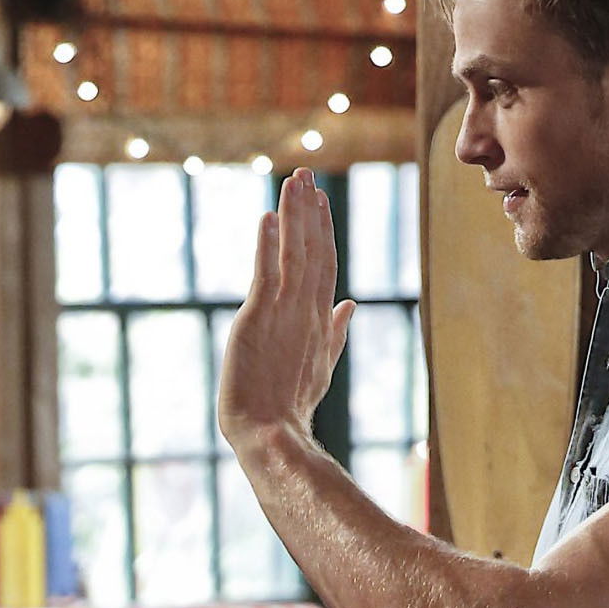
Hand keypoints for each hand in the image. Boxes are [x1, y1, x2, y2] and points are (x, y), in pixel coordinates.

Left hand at [218, 168, 355, 448]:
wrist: (269, 434)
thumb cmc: (289, 405)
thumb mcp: (319, 365)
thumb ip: (335, 331)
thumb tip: (351, 304)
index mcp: (319, 318)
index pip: (324, 263)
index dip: (322, 229)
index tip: (319, 198)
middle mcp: (306, 310)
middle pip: (313, 251)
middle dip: (309, 211)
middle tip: (306, 173)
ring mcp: (284, 313)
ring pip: (294, 254)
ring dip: (294, 216)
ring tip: (294, 181)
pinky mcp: (258, 319)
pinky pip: (266, 274)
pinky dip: (269, 245)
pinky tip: (269, 217)